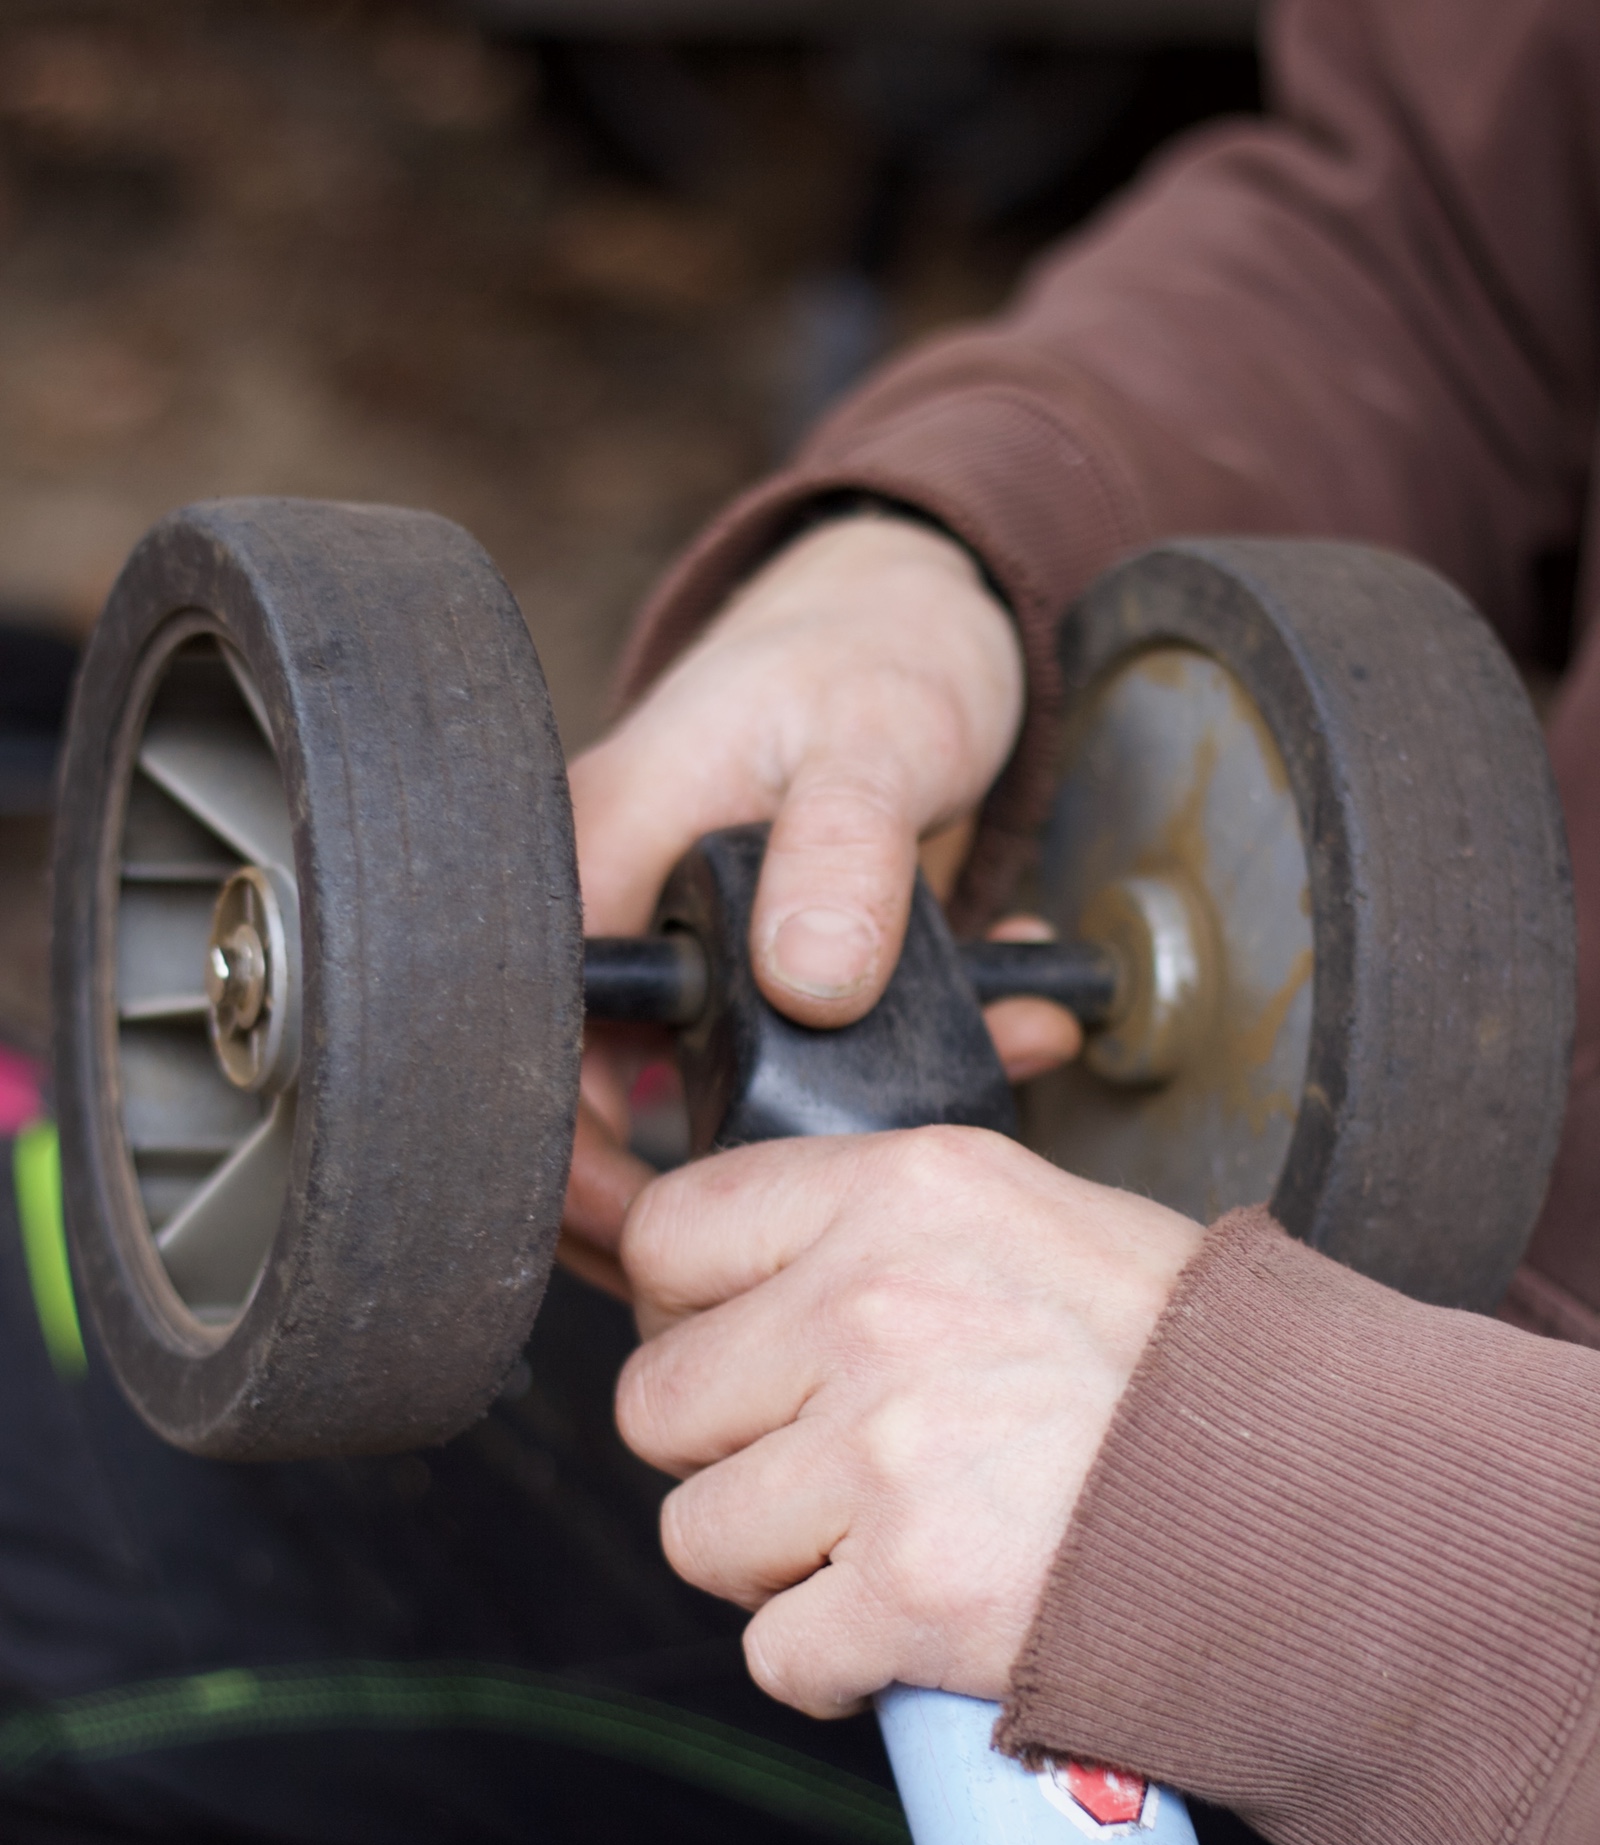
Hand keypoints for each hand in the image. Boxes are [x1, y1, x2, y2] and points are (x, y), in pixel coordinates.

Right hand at [560, 513, 1080, 1293]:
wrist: (928, 621)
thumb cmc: (879, 652)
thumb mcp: (876, 739)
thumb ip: (842, 852)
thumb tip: (806, 982)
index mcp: (602, 845)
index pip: (533, 1035)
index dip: (576, 1151)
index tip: (657, 1224)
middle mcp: (629, 906)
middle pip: (603, 1092)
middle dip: (704, 1174)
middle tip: (800, 1219)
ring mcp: (694, 942)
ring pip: (710, 1088)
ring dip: (822, 1122)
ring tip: (941, 1112)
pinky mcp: (763, 965)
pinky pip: (799, 1054)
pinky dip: (892, 1071)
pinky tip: (997, 1039)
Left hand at [615, 1126, 1203, 1714]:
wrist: (1324, 1505)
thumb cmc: (1191, 1366)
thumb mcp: (1038, 1219)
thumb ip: (882, 1228)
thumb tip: (750, 1271)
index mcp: (902, 1194)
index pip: (674, 1232)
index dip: (687, 1307)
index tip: (736, 1350)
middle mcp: (874, 1308)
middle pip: (658, 1401)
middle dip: (727, 1448)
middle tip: (822, 1465)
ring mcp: (884, 1454)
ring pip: (698, 1534)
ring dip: (775, 1563)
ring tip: (883, 1544)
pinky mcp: (906, 1593)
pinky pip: (774, 1651)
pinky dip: (831, 1662)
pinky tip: (904, 1627)